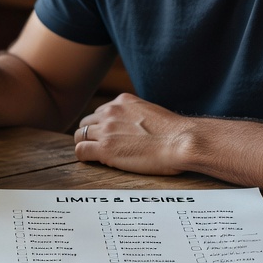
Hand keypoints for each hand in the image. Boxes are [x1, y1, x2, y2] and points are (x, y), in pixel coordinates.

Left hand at [74, 93, 188, 174]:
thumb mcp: (151, 112)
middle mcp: (111, 112)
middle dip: (92, 134)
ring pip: (80, 135)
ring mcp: (107, 130)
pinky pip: (81, 150)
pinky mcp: (105, 148)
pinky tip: (93, 161)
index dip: (102, 126)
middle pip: (87, 122)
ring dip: (86, 144)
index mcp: (123, 101)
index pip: (100, 112)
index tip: (108, 137)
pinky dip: (84, 156)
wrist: (182, 141)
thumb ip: (136, 115)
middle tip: (100, 147)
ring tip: (96, 156)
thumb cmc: (175, 133)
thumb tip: (134, 127)